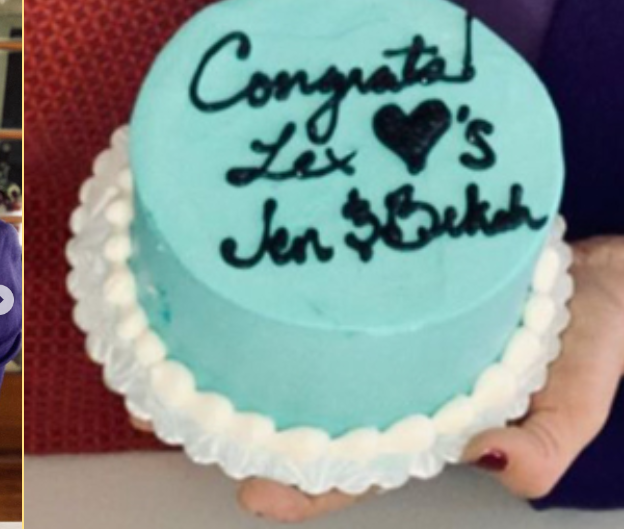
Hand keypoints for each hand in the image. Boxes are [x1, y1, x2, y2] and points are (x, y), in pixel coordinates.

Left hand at [128, 237, 623, 518]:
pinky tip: (209, 290)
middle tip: (166, 413)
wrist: (598, 245)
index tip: (254, 491)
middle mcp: (385, 380)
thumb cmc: (595, 321)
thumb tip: (505, 470)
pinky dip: (250, 301)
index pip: (357, 466)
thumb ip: (554, 434)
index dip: (305, 487)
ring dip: (219, 362)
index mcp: (429, 420)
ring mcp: (367, 330)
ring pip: (282, 359)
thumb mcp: (583, 383)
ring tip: (156, 356)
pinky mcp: (356, 277)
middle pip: (296, 416)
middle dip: (231, 422)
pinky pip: (295, 297)